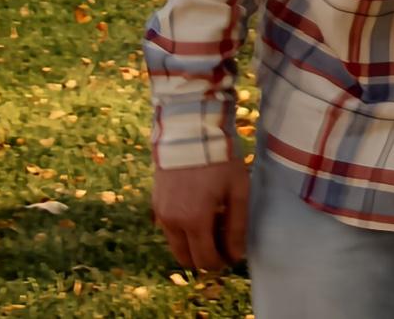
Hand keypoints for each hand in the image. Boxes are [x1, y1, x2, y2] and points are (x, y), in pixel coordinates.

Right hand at [152, 157, 249, 271]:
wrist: (190, 129)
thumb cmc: (219, 158)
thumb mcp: (237, 189)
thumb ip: (237, 225)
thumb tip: (235, 255)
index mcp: (194, 220)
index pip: (204, 259)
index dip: (219, 263)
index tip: (231, 256)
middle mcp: (172, 222)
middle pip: (186, 258)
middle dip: (205, 258)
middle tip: (222, 244)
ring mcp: (160, 213)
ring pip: (175, 244)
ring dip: (192, 244)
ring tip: (213, 226)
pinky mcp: (155, 203)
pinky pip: (168, 228)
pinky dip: (182, 230)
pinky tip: (199, 213)